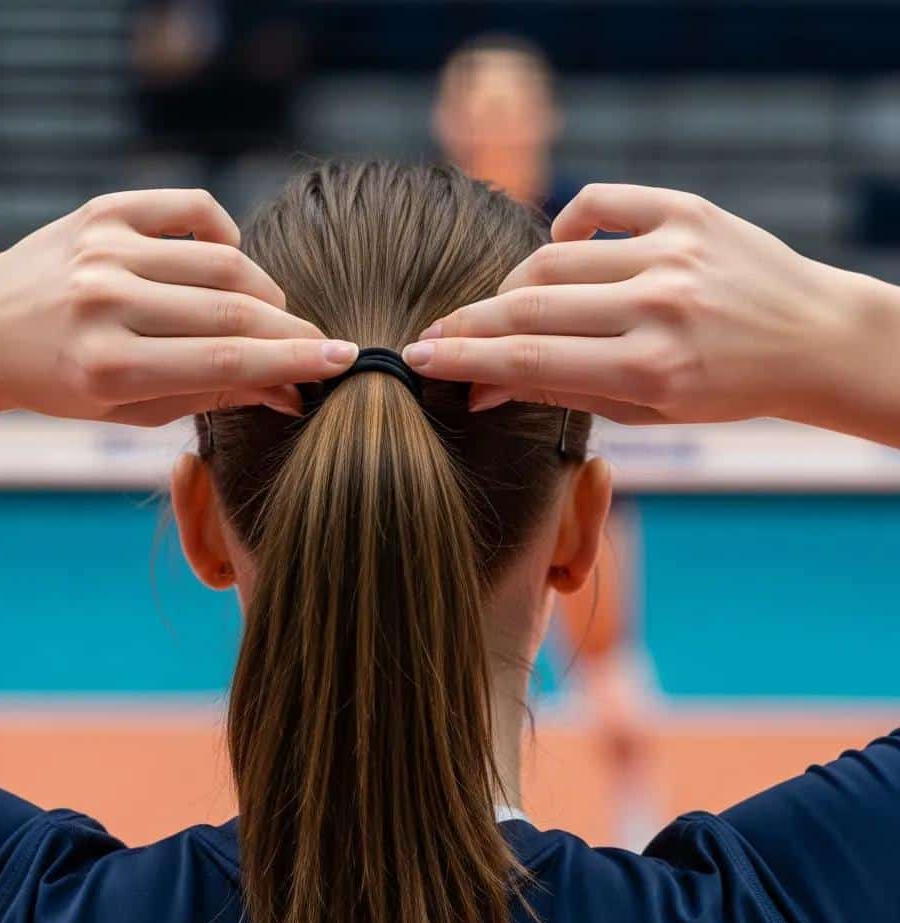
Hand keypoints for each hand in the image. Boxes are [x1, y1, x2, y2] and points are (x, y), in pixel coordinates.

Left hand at [0, 189, 356, 431]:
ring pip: (222, 260)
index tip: (343, 361)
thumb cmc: (64, 383)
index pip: (224, 361)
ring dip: (262, 292)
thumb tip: (291, 392)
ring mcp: (103, 248)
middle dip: (291, 331)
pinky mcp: (102, 210)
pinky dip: (225, 234)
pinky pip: (192, 209)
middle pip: (231, 311)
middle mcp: (104, 301)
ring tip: (267, 316)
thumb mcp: (133, 410)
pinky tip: (225, 262)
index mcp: (109, 366)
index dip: (292, 361)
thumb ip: (213, 395)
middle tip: (320, 345)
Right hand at [403, 183, 882, 431]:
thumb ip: (562, 392)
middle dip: (467, 325)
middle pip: (527, 306)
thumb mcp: (644, 412)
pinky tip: (559, 246)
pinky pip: (599, 202)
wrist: (812, 339)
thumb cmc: (724, 390)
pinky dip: (565, 222)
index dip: (463, 360)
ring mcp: (672, 251)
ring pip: (551, 256)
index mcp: (649, 369)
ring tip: (505, 308)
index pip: (527, 360)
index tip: (419, 359)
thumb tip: (482, 387)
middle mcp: (657, 305)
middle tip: (436, 335)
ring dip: (512, 285)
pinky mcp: (687, 211)